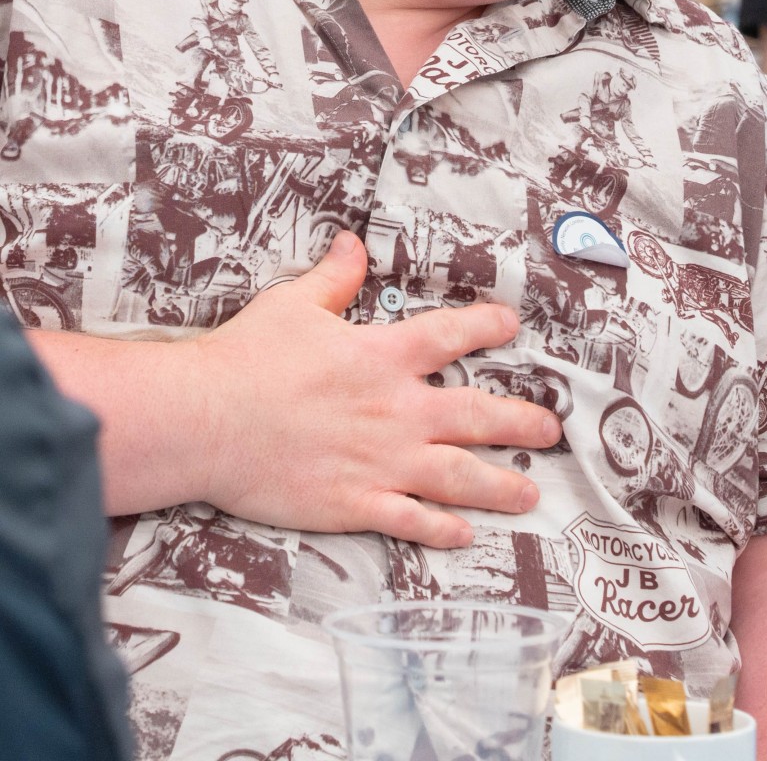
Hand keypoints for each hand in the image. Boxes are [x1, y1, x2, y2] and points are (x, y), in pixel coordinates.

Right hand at [191, 231, 560, 546]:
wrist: (205, 420)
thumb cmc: (245, 358)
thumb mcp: (294, 304)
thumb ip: (333, 277)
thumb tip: (353, 243)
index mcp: (383, 356)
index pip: (449, 336)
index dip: (485, 327)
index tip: (512, 325)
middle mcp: (395, 409)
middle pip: (474, 414)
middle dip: (520, 422)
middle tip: (551, 430)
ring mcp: (379, 461)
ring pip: (457, 476)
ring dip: (500, 484)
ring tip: (531, 494)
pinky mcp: (353, 504)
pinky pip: (411, 521)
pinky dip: (443, 529)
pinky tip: (468, 534)